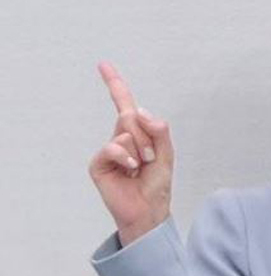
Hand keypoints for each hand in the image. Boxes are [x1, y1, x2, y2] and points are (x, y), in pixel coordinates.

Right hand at [88, 61, 174, 246]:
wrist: (148, 210)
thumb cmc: (156, 184)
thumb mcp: (167, 154)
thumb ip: (160, 131)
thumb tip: (140, 112)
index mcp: (137, 133)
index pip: (124, 104)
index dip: (115, 84)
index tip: (103, 65)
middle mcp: (120, 138)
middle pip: (131, 116)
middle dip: (148, 136)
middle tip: (151, 158)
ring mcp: (108, 150)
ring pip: (126, 131)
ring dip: (141, 150)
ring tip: (141, 167)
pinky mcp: (99, 164)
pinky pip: (113, 147)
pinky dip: (126, 156)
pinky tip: (131, 168)